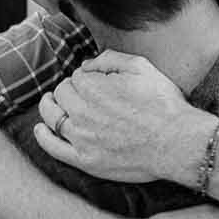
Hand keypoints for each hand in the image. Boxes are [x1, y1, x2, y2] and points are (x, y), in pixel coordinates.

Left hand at [35, 50, 198, 183]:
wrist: (177, 142)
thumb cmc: (163, 103)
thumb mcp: (141, 67)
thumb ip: (109, 59)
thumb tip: (87, 64)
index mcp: (93, 87)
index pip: (76, 76)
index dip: (85, 77)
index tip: (96, 81)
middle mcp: (82, 111)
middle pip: (62, 93)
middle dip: (69, 89)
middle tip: (82, 93)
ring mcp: (82, 137)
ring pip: (52, 116)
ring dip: (49, 106)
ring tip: (51, 103)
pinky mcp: (86, 160)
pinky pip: (53, 148)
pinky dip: (43, 136)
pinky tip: (41, 129)